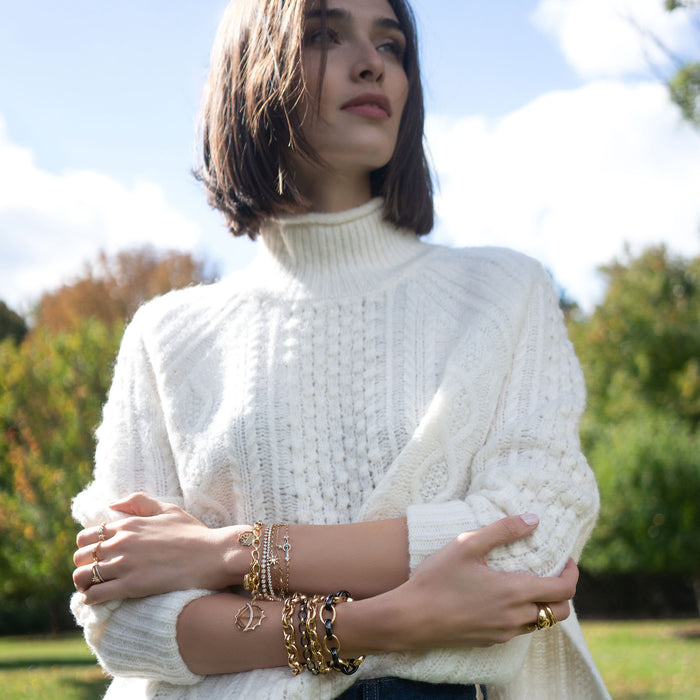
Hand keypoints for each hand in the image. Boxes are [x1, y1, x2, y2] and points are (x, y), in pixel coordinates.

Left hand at [72, 492, 245, 604]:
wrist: (213, 554)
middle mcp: (121, 543)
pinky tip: (99, 600)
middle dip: (83, 565)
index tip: (95, 557)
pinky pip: (95, 595)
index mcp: (128, 524)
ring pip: (82, 576)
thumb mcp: (168, 509)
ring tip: (94, 589)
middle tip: (94, 574)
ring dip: (84, 584)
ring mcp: (125, 564)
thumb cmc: (194, 533)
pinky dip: (91, 599)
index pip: (87, 535)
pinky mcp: (131, 585)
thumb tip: (111, 504)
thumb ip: (139, 501)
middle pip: (79, 556)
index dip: (86, 548)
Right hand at [386, 515, 576, 648]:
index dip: (572, 573)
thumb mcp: (466, 544)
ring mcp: (503, 632)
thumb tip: (534, 519)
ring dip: (544, 605)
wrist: (410, 618)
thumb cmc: (436, 578)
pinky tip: (504, 598)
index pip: (564, 590)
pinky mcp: (490, 641)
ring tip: (529, 583)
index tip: (566, 558)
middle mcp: (515, 617)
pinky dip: (524, 615)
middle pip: (560, 613)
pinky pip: (520, 631)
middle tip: (552, 572)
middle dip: (564, 592)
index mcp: (514, 591)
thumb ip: (503, 530)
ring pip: (540, 624)